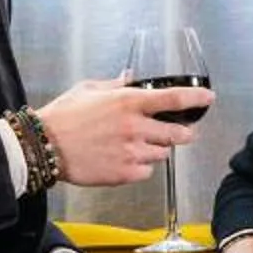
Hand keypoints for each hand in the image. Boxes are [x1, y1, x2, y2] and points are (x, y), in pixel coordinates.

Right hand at [35, 78, 206, 187]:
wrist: (43, 147)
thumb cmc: (63, 115)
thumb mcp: (89, 89)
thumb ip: (115, 85)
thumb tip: (131, 78)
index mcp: (128, 102)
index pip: (174, 99)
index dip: (196, 99)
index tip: (208, 99)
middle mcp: (134, 127)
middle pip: (178, 133)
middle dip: (184, 133)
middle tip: (181, 132)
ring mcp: (131, 152)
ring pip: (162, 153)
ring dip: (157, 149)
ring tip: (137, 145)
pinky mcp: (124, 173)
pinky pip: (147, 171)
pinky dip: (142, 166)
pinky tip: (125, 159)